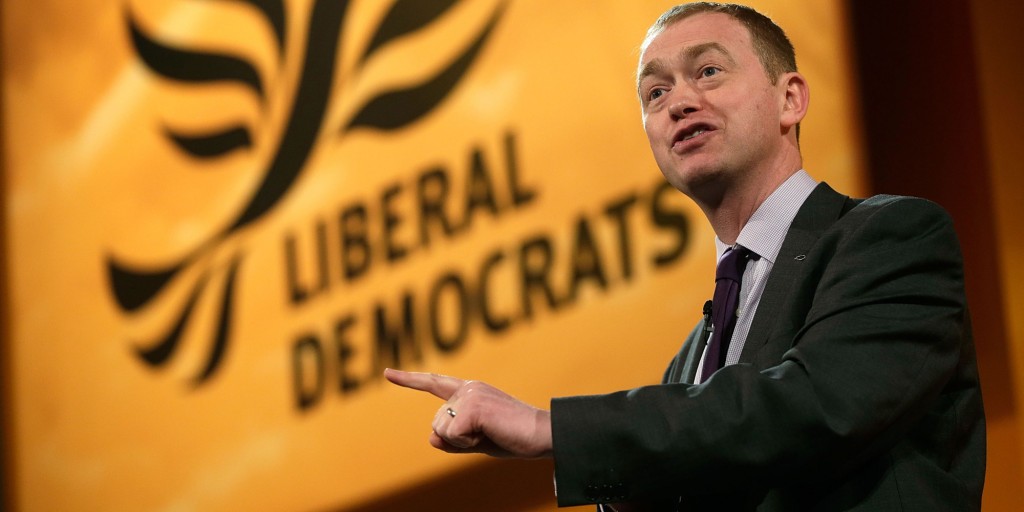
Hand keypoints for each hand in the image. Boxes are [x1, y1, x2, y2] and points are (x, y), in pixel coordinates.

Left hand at [384, 368, 552, 458]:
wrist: (542, 435)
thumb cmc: (513, 438)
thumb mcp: (476, 441)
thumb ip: (451, 440)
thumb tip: (430, 437)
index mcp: (469, 391)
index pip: (434, 383)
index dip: (409, 379)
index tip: (387, 372)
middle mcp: (468, 388)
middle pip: (437, 423)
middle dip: (455, 439)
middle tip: (488, 436)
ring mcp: (470, 395)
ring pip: (442, 430)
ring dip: (462, 442)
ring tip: (490, 434)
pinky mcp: (473, 406)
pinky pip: (452, 436)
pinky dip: (467, 444)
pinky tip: (489, 435)